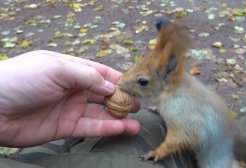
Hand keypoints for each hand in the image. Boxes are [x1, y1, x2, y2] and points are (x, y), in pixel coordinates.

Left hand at [0, 50, 139, 146]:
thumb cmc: (22, 79)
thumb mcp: (57, 68)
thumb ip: (87, 76)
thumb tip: (110, 86)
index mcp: (72, 70)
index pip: (101, 73)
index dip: (118, 79)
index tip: (135, 86)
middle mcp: (74, 89)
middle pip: (104, 94)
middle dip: (122, 100)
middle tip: (139, 106)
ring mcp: (71, 109)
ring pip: (100, 113)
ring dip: (119, 117)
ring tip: (136, 122)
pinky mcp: (65, 127)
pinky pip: (90, 127)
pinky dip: (106, 128)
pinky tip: (121, 128)